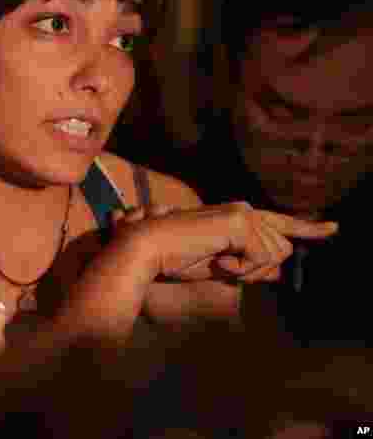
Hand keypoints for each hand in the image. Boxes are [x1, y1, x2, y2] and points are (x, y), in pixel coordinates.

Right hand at [116, 201, 336, 283]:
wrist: (147, 249)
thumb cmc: (175, 258)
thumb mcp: (219, 266)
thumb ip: (250, 266)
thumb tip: (279, 271)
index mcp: (237, 217)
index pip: (279, 222)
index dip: (308, 229)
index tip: (332, 228)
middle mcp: (243, 210)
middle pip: (281, 250)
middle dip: (257, 269)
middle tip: (222, 266)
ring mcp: (243, 214)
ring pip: (274, 256)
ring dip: (246, 270)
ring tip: (215, 261)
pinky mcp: (240, 224)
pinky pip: (260, 259)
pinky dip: (239, 269)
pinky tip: (216, 260)